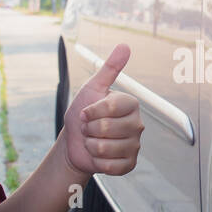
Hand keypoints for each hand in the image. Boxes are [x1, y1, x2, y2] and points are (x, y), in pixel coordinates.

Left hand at [60, 43, 143, 178]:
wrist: (74, 142)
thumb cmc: (83, 113)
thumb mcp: (92, 88)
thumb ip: (109, 68)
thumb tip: (125, 46)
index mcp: (131, 104)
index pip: (110, 108)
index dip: (91, 112)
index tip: (86, 112)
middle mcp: (137, 124)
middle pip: (106, 128)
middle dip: (88, 129)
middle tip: (89, 128)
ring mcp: (135, 145)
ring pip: (106, 148)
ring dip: (91, 146)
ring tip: (92, 141)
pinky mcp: (129, 164)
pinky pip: (110, 166)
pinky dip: (97, 162)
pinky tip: (98, 156)